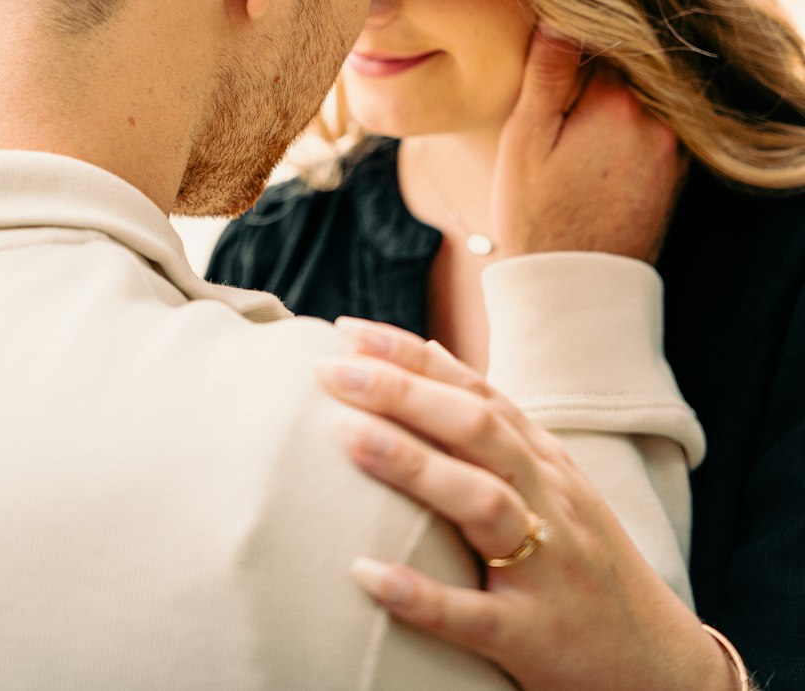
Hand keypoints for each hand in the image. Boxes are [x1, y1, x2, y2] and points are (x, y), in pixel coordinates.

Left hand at [318, 320, 733, 690]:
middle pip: (476, 428)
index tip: (347, 330)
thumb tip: (426, 350)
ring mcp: (546, 567)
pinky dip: (421, 594)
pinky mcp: (534, 638)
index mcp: (545, 460)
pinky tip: (366, 573)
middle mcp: (549, 500)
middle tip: (329, 370)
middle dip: (402, 392)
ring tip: (346, 437)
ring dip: (413, 465)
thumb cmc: (584, 563)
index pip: (475, 390)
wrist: (660, 666)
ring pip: (482, 502)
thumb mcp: (552, 482)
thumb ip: (494, 424)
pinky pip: (475, 615)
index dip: (411, 356)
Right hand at [493, 30, 685, 261]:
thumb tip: (559, 17)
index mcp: (618, 104)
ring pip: (639, 102)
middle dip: (591, 83)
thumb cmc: (536, 215)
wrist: (573, 288)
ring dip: (611, 109)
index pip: (597, 44)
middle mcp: (658, 121)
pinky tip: (597, 163)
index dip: (566, 57)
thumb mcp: (526, 139)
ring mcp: (673, 150)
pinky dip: (627, 134)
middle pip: (623, 72)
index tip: (546, 82)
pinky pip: (652, 131)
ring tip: (575, 147)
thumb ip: (547, 74)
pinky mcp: (676, 174)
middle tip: (558, 123)